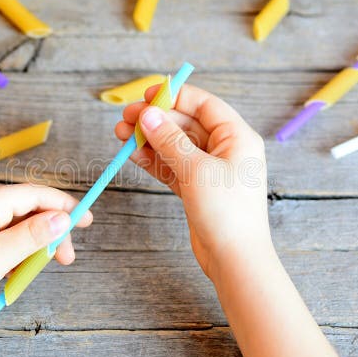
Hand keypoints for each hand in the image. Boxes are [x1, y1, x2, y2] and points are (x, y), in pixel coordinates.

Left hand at [0, 184, 92, 321]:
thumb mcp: (0, 256)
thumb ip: (34, 235)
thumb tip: (62, 217)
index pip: (33, 193)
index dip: (63, 205)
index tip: (86, 221)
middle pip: (25, 210)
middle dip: (49, 232)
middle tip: (66, 259)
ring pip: (13, 227)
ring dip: (32, 245)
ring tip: (37, 270)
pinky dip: (14, 253)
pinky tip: (15, 272)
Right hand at [115, 84, 269, 280]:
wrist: (235, 260)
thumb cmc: (226, 213)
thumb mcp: (197, 170)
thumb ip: (170, 140)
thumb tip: (148, 114)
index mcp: (237, 137)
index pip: (203, 105)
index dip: (174, 97)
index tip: (145, 96)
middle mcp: (227, 149)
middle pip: (186, 124)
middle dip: (155, 120)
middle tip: (124, 119)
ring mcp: (211, 170)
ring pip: (175, 146)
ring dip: (149, 140)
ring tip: (120, 135)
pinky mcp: (198, 189)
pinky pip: (172, 166)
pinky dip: (153, 160)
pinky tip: (132, 154)